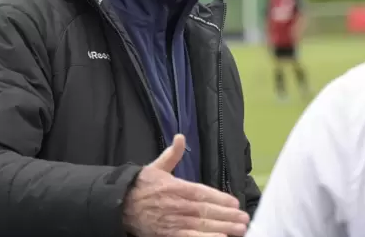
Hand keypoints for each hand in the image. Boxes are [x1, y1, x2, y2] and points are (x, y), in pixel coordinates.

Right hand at [123, 134, 249, 236]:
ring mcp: (173, 221)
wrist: (120, 204)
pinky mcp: (168, 234)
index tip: (235, 202)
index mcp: (176, 187)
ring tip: (239, 229)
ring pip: (201, 225)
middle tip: (244, 218)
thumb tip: (180, 137)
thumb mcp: (156, 167)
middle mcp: (177, 205)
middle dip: (227, 215)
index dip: (220, 198)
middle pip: (206, 211)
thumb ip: (172, 154)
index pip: (202, 193)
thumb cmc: (141, 186)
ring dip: (222, 228)